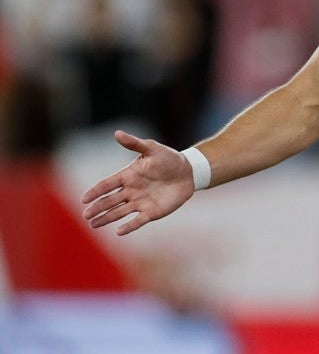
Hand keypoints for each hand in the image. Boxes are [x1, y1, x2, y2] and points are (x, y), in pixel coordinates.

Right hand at [81, 130, 195, 235]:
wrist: (188, 172)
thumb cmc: (169, 158)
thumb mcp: (152, 149)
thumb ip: (134, 144)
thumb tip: (117, 133)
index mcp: (128, 176)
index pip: (107, 185)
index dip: (95, 192)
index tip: (83, 199)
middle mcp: (131, 191)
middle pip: (110, 201)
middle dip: (98, 208)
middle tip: (85, 215)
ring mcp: (140, 202)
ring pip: (119, 212)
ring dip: (106, 218)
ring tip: (93, 225)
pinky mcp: (152, 212)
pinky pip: (138, 220)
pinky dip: (129, 226)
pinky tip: (118, 232)